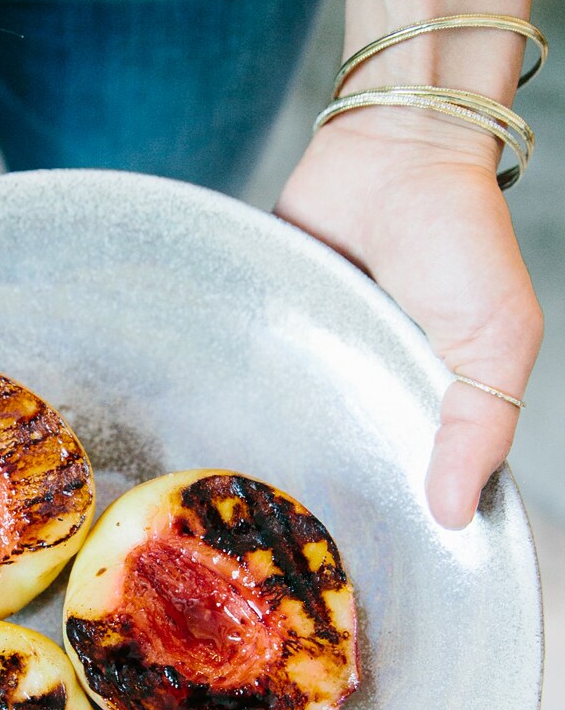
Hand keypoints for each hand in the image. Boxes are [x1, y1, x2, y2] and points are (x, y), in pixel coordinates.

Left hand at [275, 116, 542, 528]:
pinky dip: (235, 400)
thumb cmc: (459, 235)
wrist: (393, 148)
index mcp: (429, 397)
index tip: (368, 561)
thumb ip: (480, 424)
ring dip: (274, 453)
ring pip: (291, 425)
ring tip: (239, 510)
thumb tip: (456, 514)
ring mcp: (318, 357)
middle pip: (343, 456)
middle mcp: (370, 382)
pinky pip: (251, 375)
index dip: (394, 516)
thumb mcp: (496, 338)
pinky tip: (213, 442)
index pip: (410, 475)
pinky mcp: (275, 329)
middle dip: (324, 493)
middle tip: (291, 549)